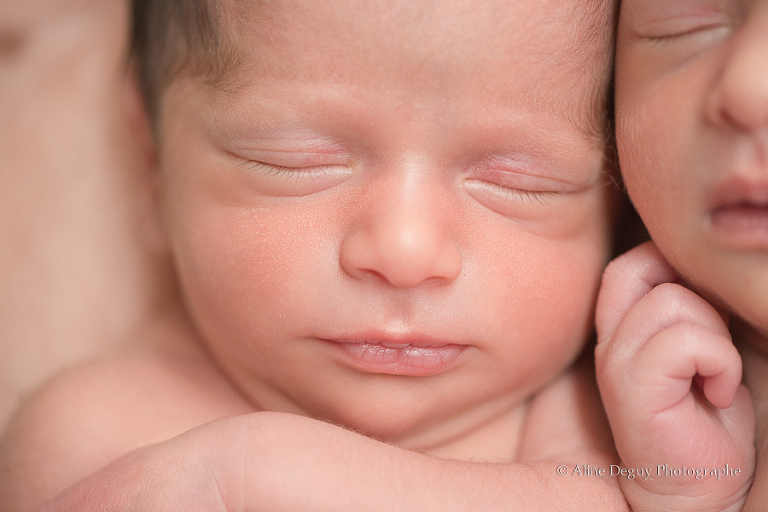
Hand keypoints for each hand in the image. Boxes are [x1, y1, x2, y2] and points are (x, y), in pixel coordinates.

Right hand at [595, 242, 753, 511]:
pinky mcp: (632, 389)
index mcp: (620, 327)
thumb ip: (681, 305)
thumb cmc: (705, 418)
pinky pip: (684, 342)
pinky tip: (719, 394)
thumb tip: (696, 266)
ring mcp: (615, 363)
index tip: (708, 313)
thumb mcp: (695, 344)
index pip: (633, 261)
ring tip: (714, 375)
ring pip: (671, 302)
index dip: (676, 268)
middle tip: (711, 342)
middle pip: (639, 264)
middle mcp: (609, 340)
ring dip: (715, 337)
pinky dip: (719, 364)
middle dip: (693, 291)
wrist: (696, 489)